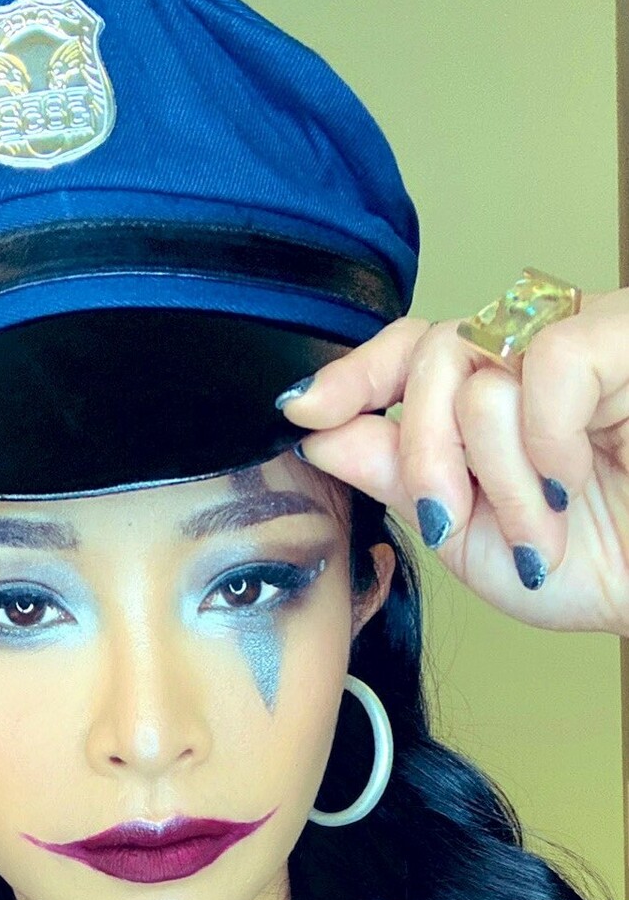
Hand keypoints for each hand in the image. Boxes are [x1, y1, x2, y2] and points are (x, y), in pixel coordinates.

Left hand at [280, 288, 628, 633]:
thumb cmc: (603, 564)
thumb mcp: (475, 537)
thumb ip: (402, 479)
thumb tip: (325, 433)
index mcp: (499, 393)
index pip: (413, 348)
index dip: (354, 372)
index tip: (302, 410)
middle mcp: (537, 353)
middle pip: (431, 357)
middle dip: (424, 455)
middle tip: (457, 516)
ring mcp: (585, 338)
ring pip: (478, 371)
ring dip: (500, 478)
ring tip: (547, 526)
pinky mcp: (625, 335)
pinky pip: (547, 367)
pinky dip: (546, 444)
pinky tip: (574, 482)